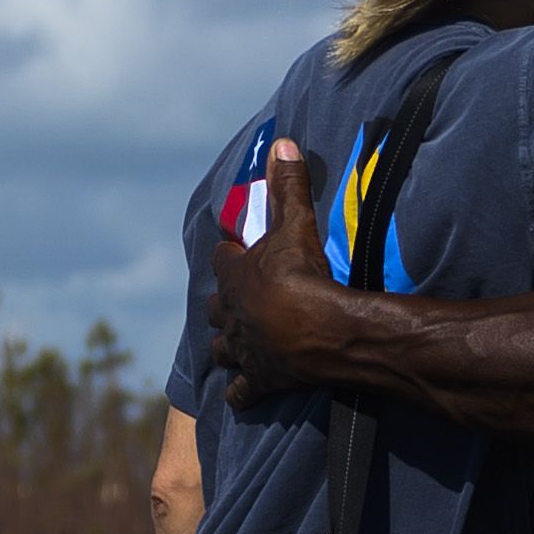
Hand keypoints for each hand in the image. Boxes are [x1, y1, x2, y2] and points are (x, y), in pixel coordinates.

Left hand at [208, 138, 343, 403]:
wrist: (319, 329)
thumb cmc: (304, 275)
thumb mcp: (295, 224)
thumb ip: (288, 186)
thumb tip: (283, 141)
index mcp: (234, 277)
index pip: (222, 259)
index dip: (231, 255)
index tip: (239, 252)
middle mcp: (230, 315)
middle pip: (215, 309)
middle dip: (224, 304)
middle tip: (240, 301)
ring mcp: (243, 350)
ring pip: (222, 350)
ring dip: (228, 346)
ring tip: (236, 344)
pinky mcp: (259, 380)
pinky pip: (241, 392)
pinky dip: (241, 391)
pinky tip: (244, 392)